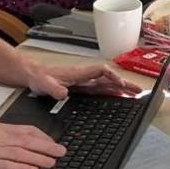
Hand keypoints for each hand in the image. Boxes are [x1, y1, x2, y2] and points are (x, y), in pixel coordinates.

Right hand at [0, 124, 63, 168]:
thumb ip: (7, 142)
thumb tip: (26, 148)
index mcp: (0, 130)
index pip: (27, 130)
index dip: (43, 137)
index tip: (54, 143)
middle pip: (27, 141)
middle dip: (46, 147)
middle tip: (61, 152)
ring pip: (20, 152)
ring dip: (37, 158)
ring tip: (51, 163)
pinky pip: (6, 165)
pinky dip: (20, 168)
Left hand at [23, 60, 143, 99]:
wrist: (31, 76)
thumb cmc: (37, 77)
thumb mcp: (43, 83)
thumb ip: (53, 88)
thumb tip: (63, 93)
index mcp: (78, 73)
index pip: (100, 71)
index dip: (112, 76)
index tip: (121, 84)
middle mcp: (83, 76)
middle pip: (108, 78)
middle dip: (124, 83)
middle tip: (138, 91)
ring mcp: (83, 82)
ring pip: (106, 84)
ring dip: (120, 88)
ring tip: (134, 95)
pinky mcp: (81, 88)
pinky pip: (100, 89)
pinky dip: (111, 92)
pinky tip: (118, 97)